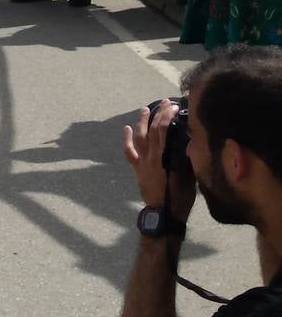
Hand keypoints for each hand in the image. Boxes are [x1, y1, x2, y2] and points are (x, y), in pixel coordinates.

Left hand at [123, 102, 197, 223]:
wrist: (163, 213)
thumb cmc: (179, 197)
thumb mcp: (188, 176)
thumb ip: (184, 159)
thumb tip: (188, 142)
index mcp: (163, 158)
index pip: (163, 131)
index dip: (167, 117)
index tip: (174, 106)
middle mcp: (150, 157)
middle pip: (152, 131)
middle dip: (159, 114)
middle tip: (165, 103)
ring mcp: (141, 162)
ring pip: (139, 138)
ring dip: (142, 122)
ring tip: (145, 109)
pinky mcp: (137, 169)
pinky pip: (129, 152)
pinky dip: (127, 139)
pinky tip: (127, 128)